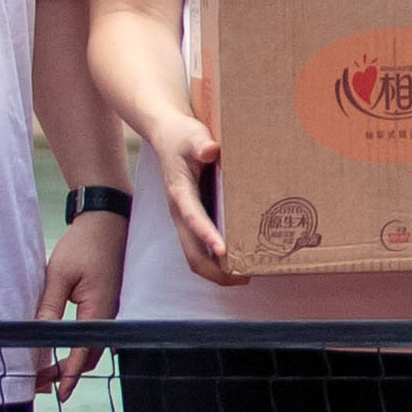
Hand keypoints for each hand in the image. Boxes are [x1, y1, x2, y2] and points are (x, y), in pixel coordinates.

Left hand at [34, 209, 125, 397]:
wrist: (108, 220)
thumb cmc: (84, 244)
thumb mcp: (59, 276)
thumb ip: (49, 310)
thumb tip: (36, 340)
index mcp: (99, 308)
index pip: (84, 352)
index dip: (70, 376)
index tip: (58, 394)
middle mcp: (109, 313)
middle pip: (91, 356)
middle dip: (68, 373)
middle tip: (42, 384)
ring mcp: (111, 308)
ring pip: (94, 346)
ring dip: (73, 361)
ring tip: (48, 370)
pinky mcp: (107, 302)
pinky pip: (95, 333)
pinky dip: (79, 346)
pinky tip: (63, 347)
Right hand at [148, 118, 248, 286]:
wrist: (166, 136)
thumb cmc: (182, 136)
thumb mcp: (192, 135)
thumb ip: (200, 143)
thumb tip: (211, 150)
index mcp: (180, 193)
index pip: (193, 218)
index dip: (207, 235)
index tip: (223, 251)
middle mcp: (180, 213)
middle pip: (192, 252)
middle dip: (215, 270)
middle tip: (244, 276)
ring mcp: (185, 219)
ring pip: (195, 255)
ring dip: (217, 270)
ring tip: (245, 274)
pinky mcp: (192, 219)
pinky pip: (200, 247)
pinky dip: (217, 260)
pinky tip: (238, 259)